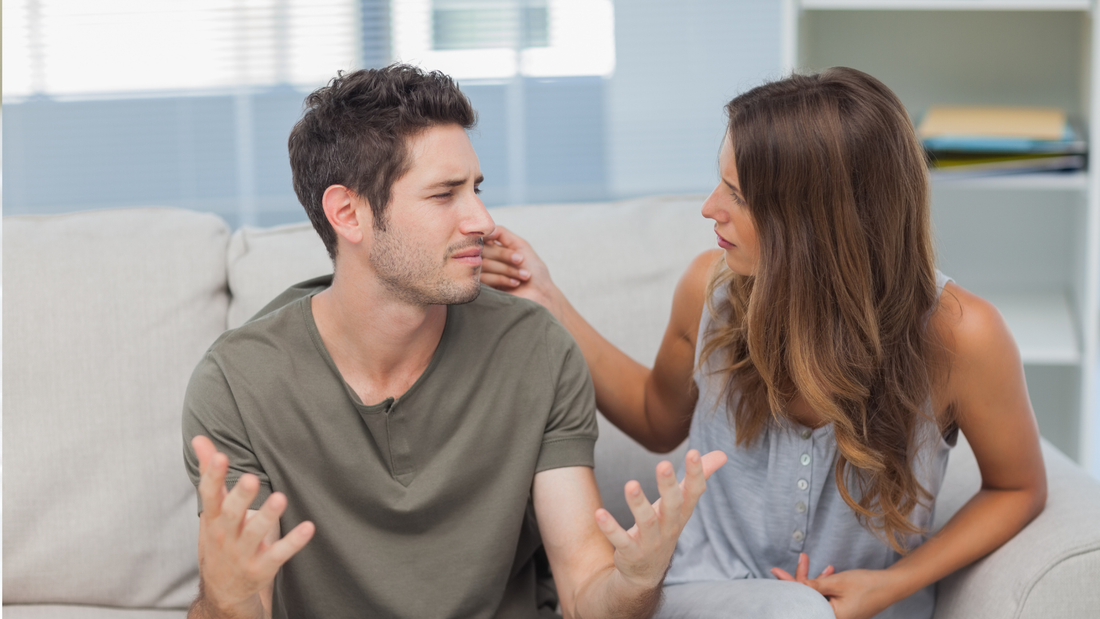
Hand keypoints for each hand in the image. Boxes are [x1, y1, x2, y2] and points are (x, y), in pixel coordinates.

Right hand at [192, 436, 314, 616]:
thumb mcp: (211, 509)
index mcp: (213, 517)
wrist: (222, 589)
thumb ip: (210, 473)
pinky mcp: (263, 566)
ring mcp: (243, 553)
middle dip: (241, 497)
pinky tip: (308, 527)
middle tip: (251, 478)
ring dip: (267, 516)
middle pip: (232, 514)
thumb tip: (200, 439)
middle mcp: (225, 534)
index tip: (220, 456)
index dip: (214, 476)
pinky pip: (279, 553)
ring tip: (280, 498)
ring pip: (255, 533)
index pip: (210, 495)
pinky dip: (293, 542)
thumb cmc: (220, 537)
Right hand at [480, 226, 560, 314]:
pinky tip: (516, 283)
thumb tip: (483, 228)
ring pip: (483, 265)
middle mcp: (485, 259)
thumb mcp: (520, 245)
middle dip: (505, 256)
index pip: (483, 238)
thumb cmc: (534, 270)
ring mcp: (482, 275)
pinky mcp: (482, 289)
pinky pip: (484, 279)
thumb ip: (501, 232)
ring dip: (508, 269)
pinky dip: (503, 279)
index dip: (494, 241)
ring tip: (524, 276)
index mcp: (494, 248)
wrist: (540, 294)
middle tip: (521, 261)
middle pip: (482, 251)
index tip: (511, 250)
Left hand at [594, 449, 727, 588]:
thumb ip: (699, 478)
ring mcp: (650, 542)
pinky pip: (621, 540)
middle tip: (663, 465)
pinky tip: (600, 514)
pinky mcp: (630, 552)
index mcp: (681, 513)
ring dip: (638, 504)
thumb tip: (722, 455)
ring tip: (630, 484)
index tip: (694, 453)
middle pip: (672, 506)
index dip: (695, 474)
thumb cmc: (663, 527)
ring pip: (646, 522)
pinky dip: (611, 528)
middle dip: (668, 486)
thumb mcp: (680, 504)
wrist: (645, 572)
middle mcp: (669, 527)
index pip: (693, 493)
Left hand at [773, 555, 897, 618]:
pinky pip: (827, 597)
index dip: (789, 585)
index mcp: (832, 618)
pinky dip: (824, 585)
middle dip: (801, 579)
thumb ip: (813, 586)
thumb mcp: (837, 583)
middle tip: (797, 560)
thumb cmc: (867, 585)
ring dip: (814, 580)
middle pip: (808, 599)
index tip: (776, 571)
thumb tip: (792, 585)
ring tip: (809, 560)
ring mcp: (839, 615)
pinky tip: (828, 571)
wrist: (892, 585)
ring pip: (817, 596)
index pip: (803, 601)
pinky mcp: (842, 610)